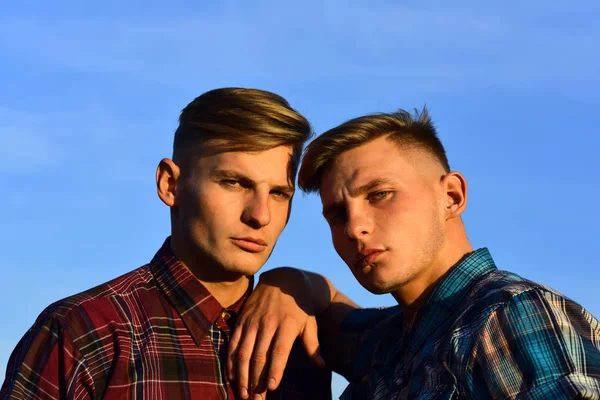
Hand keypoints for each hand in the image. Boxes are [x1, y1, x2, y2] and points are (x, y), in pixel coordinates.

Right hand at [227, 267, 327, 399]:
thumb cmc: (301, 305)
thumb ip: (313, 345)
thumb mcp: (310, 322)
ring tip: (243, 394)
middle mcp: (268, 324)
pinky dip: (231, 361)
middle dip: (256, 381)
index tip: (271, 387)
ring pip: (243, 352)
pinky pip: (233, 343)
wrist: (284, 279)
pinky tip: (232, 376)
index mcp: (287, 325)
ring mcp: (253, 321)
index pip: (279, 351)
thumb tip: (322, 366)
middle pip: (259, 356)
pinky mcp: (242, 320)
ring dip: (242, 376)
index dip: (274, 370)